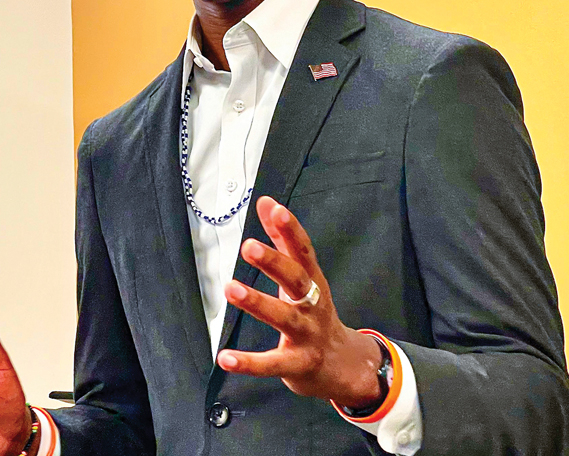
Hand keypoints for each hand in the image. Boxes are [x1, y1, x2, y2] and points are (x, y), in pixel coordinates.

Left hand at [216, 196, 384, 409]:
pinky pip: (273, 363)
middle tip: (249, 247)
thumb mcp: (303, 276)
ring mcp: (308, 335)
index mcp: (313, 281)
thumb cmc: (314, 313)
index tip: (276, 210)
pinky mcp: (298, 364)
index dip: (291, 230)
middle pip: (297, 281)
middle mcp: (313, 305)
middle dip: (275, 263)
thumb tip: (266, 202)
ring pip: (284, 318)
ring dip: (258, 303)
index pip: (303, 251)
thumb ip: (282, 239)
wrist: (343, 366)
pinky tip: (225, 357)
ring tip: (231, 289)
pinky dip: (249, 362)